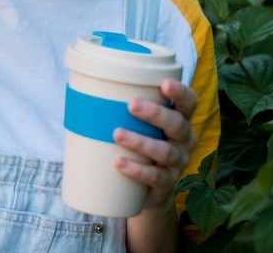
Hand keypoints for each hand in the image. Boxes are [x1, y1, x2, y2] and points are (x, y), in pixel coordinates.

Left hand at [113, 79, 196, 209]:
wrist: (146, 188)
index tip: (165, 84)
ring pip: (165, 151)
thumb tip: (83, 85)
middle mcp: (183, 140)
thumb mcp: (137, 123)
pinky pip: (155, 177)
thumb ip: (122, 106)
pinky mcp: (166, 184)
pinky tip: (120, 163)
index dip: (181, 92)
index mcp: (179, 119)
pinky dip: (137, 170)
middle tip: (131, 104)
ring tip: (117, 134)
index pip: (189, 103)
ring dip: (141, 141)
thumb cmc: (138, 142)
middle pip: (177, 124)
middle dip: (155, 113)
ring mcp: (177, 163)